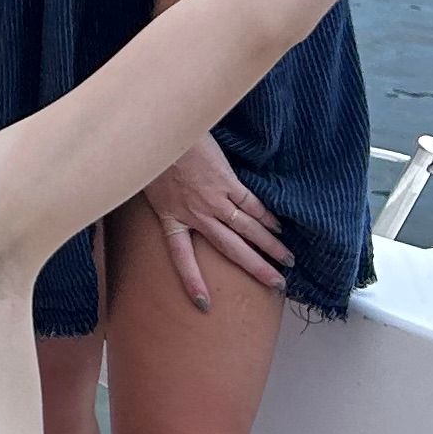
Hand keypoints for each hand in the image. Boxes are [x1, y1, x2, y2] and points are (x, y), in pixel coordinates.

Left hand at [137, 137, 289, 308]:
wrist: (165, 128)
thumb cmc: (153, 155)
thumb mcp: (146, 186)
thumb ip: (159, 202)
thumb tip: (167, 208)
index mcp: (171, 218)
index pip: (181, 259)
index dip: (192, 282)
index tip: (204, 305)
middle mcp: (196, 214)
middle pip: (231, 249)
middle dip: (255, 268)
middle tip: (276, 284)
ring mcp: (214, 199)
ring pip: (248, 229)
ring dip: (270, 245)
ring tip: (286, 260)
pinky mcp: (227, 182)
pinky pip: (252, 204)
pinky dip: (267, 217)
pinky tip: (278, 228)